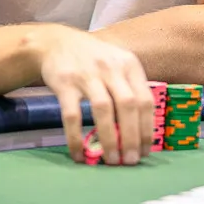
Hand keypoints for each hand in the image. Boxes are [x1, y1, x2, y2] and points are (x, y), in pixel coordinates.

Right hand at [31, 25, 153, 165]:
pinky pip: (72, 115)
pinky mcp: (65, 83)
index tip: (145, 152)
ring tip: (111, 160)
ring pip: (103, 110)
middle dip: (132, 137)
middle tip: (130, 161)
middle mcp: (111, 67)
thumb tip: (139, 134)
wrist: (55, 42)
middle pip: (128, 106)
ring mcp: (87, 74)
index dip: (147, 129)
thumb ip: (130, 91)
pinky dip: (76, 138)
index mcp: (129, 65)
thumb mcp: (117, 65)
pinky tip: (78, 154)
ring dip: (109, 139)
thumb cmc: (93, 59)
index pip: (145, 100)